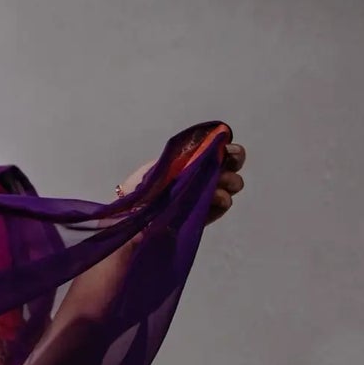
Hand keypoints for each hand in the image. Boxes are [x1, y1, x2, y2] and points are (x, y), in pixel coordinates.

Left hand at [115, 133, 245, 223]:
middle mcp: (198, 178)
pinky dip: (222, 203)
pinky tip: (219, 198)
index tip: (229, 149)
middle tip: (228, 165)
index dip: (227, 150)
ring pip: (227, 189)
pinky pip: (218, 209)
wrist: (130, 217)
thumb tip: (211, 146)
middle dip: (232, 165)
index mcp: (189, 163)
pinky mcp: (200, 218)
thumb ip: (186, 158)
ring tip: (219, 186)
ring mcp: (200, 198)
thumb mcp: (161, 168)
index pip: (216, 152)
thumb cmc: (141, 189)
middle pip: (227, 169)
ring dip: (228, 184)